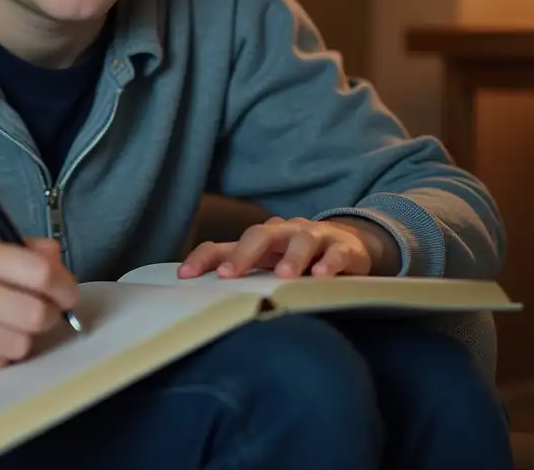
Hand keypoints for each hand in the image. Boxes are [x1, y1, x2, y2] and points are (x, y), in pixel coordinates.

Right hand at [0, 235, 78, 376]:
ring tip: (10, 324)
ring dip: (25, 337)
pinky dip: (2, 354)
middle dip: (50, 315)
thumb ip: (25, 249)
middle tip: (43, 311)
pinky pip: (0, 364)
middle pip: (36, 315)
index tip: (66, 292)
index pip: (38, 272)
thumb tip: (56, 259)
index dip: (63, 285)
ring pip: (21, 345)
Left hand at [178, 216, 396, 279]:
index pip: (226, 245)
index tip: (185, 275)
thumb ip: (242, 279)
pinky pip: (336, 253)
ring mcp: (314, 237)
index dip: (205, 258)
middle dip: (243, 254)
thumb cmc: (296, 258)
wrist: (348, 243)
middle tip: (230, 274)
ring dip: (291, 258)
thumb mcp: (267, 266)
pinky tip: (321, 276)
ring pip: (301, 241)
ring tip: (284, 277)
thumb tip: (202, 300)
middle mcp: (283, 233)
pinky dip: (329, 263)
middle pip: (260, 235)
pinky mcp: (343, 248)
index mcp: (259, 240)